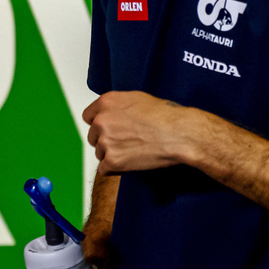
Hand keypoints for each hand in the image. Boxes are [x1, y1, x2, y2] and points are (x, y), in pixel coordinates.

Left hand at [83, 91, 198, 173]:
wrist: (180, 134)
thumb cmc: (166, 116)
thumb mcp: (136, 99)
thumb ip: (117, 106)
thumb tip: (111, 112)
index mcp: (106, 102)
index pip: (88, 117)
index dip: (99, 124)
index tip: (108, 130)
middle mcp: (102, 120)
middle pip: (93, 136)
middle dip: (106, 140)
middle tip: (126, 143)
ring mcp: (106, 141)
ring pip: (100, 153)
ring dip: (112, 155)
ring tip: (133, 151)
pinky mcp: (113, 160)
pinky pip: (104, 169)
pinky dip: (115, 169)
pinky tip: (130, 163)